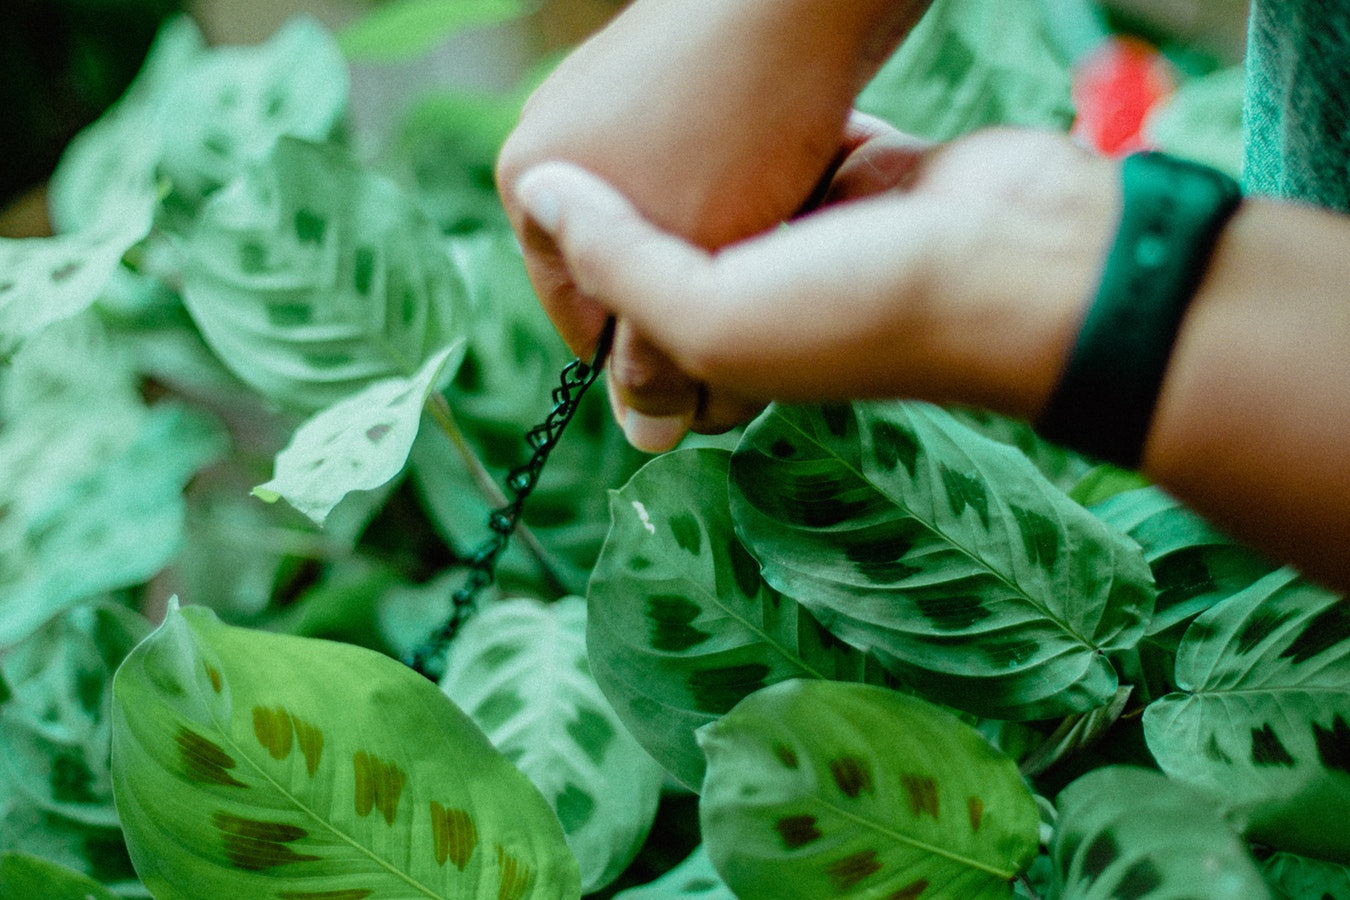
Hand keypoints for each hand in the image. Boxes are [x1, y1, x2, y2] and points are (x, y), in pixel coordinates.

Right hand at [496, 0, 923, 449]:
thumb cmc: (744, 132)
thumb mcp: (690, 269)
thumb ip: (655, 358)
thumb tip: (642, 443)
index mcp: (529, 183)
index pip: (585, 324)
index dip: (657, 354)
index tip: (722, 352)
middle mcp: (556, 133)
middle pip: (630, 268)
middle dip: (694, 287)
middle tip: (764, 278)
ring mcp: (610, 95)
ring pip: (674, 217)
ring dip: (727, 239)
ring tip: (784, 219)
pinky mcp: (675, 71)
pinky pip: (703, 164)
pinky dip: (744, 184)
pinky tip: (792, 170)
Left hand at [513, 127, 1119, 429]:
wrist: (1021, 258)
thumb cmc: (864, 306)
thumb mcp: (712, 314)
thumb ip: (617, 266)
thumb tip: (540, 197)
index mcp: (725, 360)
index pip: (628, 339)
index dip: (595, 282)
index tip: (581, 207)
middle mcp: (764, 305)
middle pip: (674, 256)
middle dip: (653, 206)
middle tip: (640, 154)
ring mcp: (811, 238)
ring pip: (727, 193)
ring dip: (706, 157)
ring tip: (681, 111)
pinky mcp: (858, 178)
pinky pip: (793, 147)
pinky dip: (775, 124)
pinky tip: (753, 88)